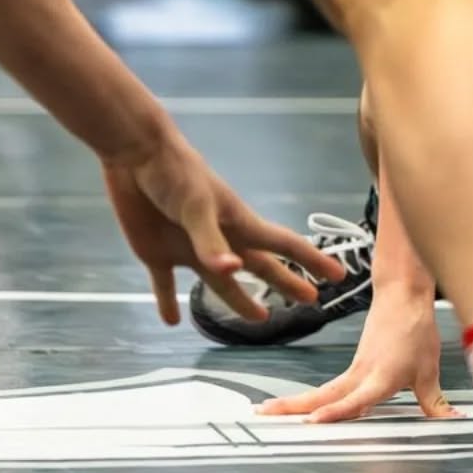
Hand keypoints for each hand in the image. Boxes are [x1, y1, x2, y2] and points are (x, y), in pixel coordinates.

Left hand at [101, 136, 345, 326]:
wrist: (134, 151)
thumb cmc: (173, 172)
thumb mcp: (195, 205)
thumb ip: (210, 240)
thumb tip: (232, 272)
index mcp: (237, 223)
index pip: (283, 246)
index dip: (312, 261)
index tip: (338, 275)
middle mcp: (220, 239)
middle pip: (261, 266)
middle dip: (287, 283)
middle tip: (311, 300)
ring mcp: (189, 247)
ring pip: (220, 282)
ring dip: (239, 300)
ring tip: (259, 319)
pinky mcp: (157, 252)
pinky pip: (165, 285)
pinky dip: (168, 303)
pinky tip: (172, 320)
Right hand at [256, 284, 459, 423]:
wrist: (402, 296)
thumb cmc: (414, 329)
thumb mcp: (429, 371)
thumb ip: (435, 403)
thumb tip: (448, 422)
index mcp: (379, 378)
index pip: (353, 400)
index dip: (334, 413)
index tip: (313, 422)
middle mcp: (360, 375)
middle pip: (321, 395)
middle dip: (292, 407)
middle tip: (264, 414)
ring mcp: (354, 370)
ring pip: (321, 391)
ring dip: (295, 402)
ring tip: (268, 410)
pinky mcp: (354, 365)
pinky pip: (331, 387)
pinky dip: (313, 398)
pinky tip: (302, 409)